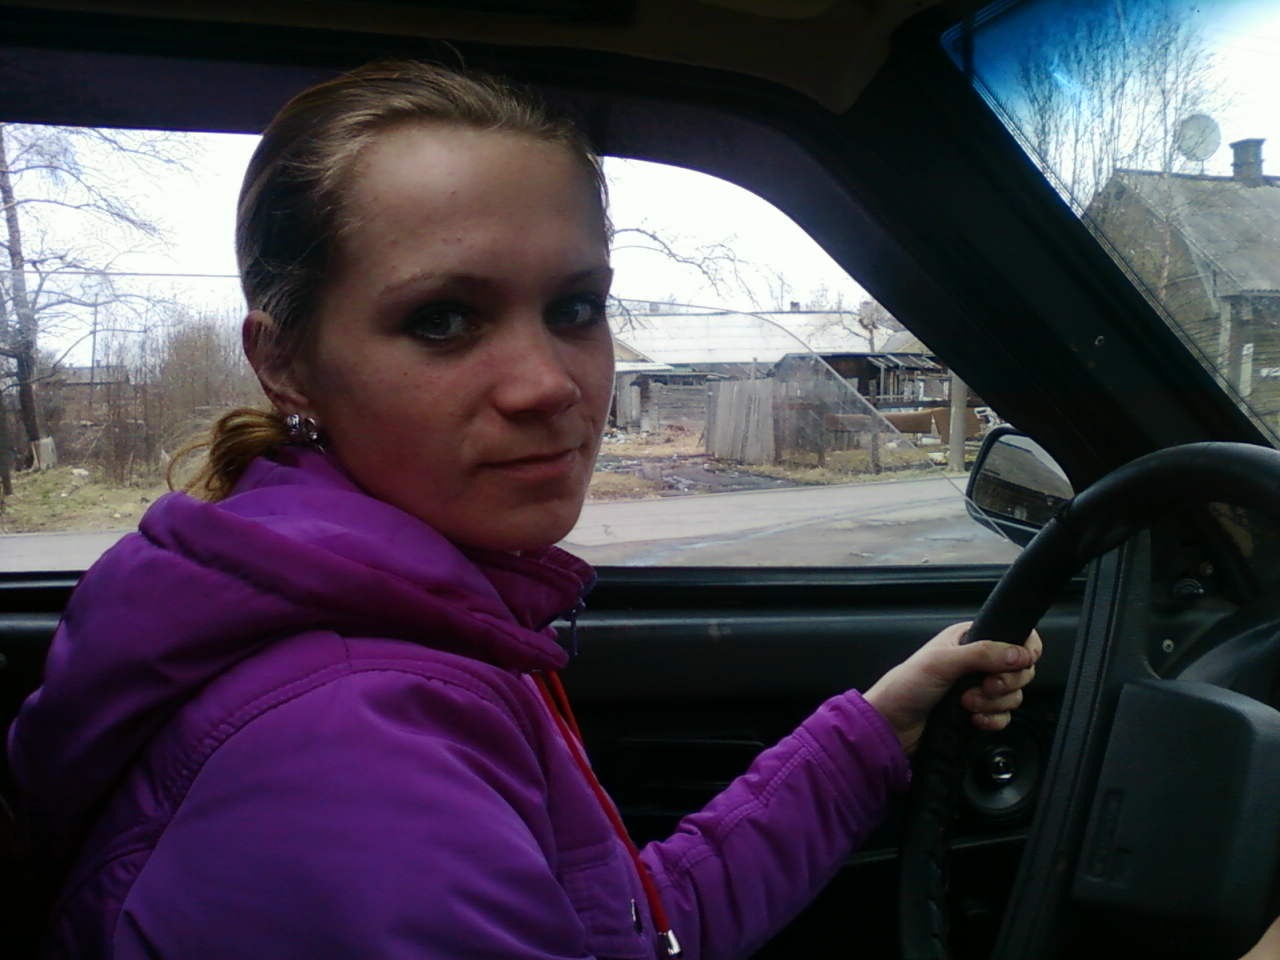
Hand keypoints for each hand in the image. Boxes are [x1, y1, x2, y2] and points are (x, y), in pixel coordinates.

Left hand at [864, 621, 1041, 754]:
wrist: (892, 725)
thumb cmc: (906, 685)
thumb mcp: (942, 662)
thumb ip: (983, 654)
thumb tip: (1019, 654)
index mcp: (969, 639)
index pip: (1014, 636)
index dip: (1025, 649)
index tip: (1021, 662)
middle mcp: (977, 662)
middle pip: (1019, 669)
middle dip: (1005, 682)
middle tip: (983, 686)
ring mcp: (979, 689)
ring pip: (1013, 695)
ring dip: (994, 703)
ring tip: (967, 703)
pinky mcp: (979, 713)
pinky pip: (1004, 717)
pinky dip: (993, 720)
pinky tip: (974, 720)